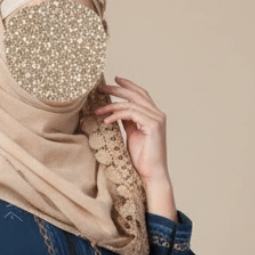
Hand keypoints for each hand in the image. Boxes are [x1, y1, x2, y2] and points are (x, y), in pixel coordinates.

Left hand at [93, 75, 176, 217]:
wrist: (151, 175)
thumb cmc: (142, 160)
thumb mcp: (132, 135)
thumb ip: (128, 121)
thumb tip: (117, 111)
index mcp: (153, 116)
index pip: (140, 94)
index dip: (128, 85)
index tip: (114, 79)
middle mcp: (157, 114)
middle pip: (136, 94)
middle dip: (116, 88)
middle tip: (99, 87)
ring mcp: (157, 119)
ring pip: (131, 103)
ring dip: (112, 105)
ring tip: (97, 110)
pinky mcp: (153, 125)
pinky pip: (131, 114)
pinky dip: (117, 115)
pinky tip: (106, 120)